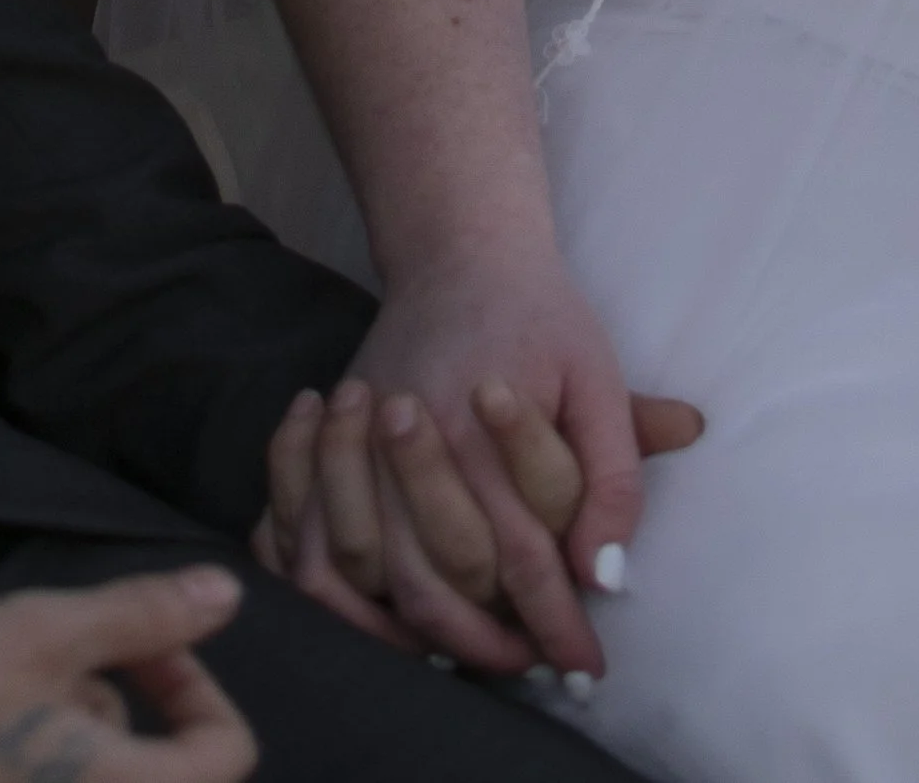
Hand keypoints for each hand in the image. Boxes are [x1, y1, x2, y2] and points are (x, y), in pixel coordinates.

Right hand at [0, 566, 254, 782]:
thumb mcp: (45, 634)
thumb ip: (142, 615)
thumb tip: (228, 593)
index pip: (228, 753)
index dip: (200, 688)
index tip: (147, 653)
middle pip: (170, 768)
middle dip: (126, 708)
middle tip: (66, 671)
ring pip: (113, 775)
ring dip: (83, 731)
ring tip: (13, 701)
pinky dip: (55, 763)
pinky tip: (0, 737)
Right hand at [256, 257, 704, 677]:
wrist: (461, 252)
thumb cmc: (542, 319)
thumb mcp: (599, 378)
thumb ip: (615, 474)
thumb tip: (606, 576)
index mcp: (483, 423)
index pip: (520, 556)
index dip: (553, 621)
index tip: (584, 667)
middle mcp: (414, 436)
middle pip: (435, 576)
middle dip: (486, 641)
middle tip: (529, 666)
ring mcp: (360, 440)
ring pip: (366, 570)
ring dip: (413, 630)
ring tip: (463, 658)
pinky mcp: (331, 443)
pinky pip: (304, 538)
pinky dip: (332, 592)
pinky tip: (381, 620)